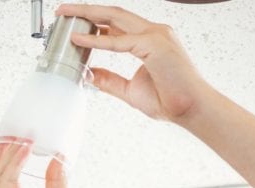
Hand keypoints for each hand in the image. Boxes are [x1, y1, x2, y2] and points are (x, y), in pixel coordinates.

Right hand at [0, 141, 76, 187]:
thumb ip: (55, 184)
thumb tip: (57, 160)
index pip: (1, 183)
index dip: (6, 161)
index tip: (15, 142)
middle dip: (1, 152)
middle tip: (12, 130)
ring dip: (8, 153)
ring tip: (21, 134)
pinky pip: (5, 181)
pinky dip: (14, 162)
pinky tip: (25, 148)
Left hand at [56, 3, 210, 123]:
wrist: (191, 110)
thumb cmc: (171, 100)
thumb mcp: (130, 90)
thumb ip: (110, 80)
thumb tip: (89, 74)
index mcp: (150, 40)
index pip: (118, 23)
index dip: (95, 21)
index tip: (75, 23)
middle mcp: (154, 32)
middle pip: (114, 13)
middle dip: (86, 10)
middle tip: (63, 11)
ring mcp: (156, 35)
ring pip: (115, 17)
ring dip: (88, 14)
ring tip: (67, 15)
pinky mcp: (155, 44)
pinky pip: (119, 41)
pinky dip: (97, 39)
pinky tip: (80, 39)